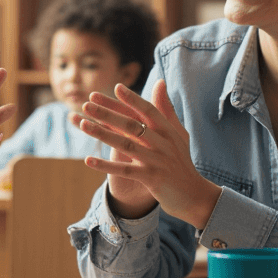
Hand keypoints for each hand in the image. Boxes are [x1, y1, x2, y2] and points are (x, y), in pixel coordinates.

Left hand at [71, 81, 220, 228]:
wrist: (194, 195)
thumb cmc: (181, 161)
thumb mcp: (178, 134)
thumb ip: (166, 109)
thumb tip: (160, 81)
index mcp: (168, 131)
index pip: (148, 110)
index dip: (133, 99)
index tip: (116, 87)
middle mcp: (163, 144)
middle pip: (132, 125)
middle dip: (108, 113)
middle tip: (87, 103)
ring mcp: (157, 161)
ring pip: (125, 145)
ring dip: (102, 134)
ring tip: (83, 124)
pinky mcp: (150, 179)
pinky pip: (124, 170)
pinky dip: (106, 165)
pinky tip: (88, 160)